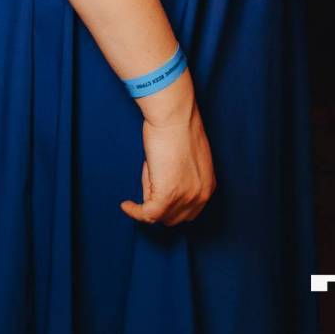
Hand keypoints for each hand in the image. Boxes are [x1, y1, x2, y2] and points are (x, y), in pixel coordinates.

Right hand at [121, 73, 215, 226]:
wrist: (174, 115)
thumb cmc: (178, 126)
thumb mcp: (187, 157)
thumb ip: (181, 176)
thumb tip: (160, 187)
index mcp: (208, 185)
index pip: (189, 210)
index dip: (172, 206)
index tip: (156, 197)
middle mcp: (201, 196)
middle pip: (175, 217)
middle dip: (161, 206)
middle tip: (148, 184)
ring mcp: (185, 198)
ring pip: (160, 216)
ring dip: (148, 203)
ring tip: (143, 179)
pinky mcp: (167, 197)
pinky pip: (147, 214)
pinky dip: (134, 211)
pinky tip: (126, 205)